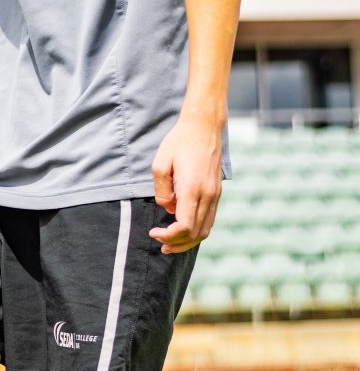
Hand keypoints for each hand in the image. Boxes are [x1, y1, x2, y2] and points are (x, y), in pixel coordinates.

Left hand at [148, 115, 222, 253]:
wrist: (204, 126)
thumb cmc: (179, 142)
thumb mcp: (160, 163)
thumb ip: (162, 191)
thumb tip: (168, 209)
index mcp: (192, 188)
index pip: (184, 227)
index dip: (168, 236)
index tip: (153, 232)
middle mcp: (208, 195)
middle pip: (195, 234)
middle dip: (177, 244)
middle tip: (160, 244)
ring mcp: (215, 194)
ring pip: (206, 230)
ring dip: (188, 241)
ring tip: (171, 244)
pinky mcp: (217, 192)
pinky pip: (210, 220)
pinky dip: (197, 231)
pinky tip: (184, 231)